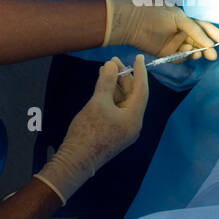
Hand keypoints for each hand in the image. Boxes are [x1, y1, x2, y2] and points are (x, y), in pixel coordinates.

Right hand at [33, 56, 148, 203]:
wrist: (76, 160)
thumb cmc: (89, 131)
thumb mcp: (97, 102)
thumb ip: (106, 82)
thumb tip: (112, 65)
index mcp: (134, 117)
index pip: (142, 89)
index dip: (140, 72)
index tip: (139, 57)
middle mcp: (133, 123)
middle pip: (132, 95)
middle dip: (123, 77)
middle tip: (112, 60)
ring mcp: (124, 129)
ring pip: (123, 102)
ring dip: (115, 85)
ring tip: (105, 69)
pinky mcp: (114, 131)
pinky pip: (116, 109)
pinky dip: (111, 96)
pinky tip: (102, 86)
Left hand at [104, 0, 218, 59]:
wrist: (130, 21)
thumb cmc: (154, 13)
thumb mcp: (178, 17)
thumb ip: (195, 31)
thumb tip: (209, 45)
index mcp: (187, 19)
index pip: (208, 28)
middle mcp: (183, 31)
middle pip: (202, 41)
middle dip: (210, 48)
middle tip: (214, 57)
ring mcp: (175, 42)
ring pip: (193, 51)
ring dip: (197, 53)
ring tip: (196, 53)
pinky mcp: (167, 52)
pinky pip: (180, 57)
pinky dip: (184, 56)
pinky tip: (182, 52)